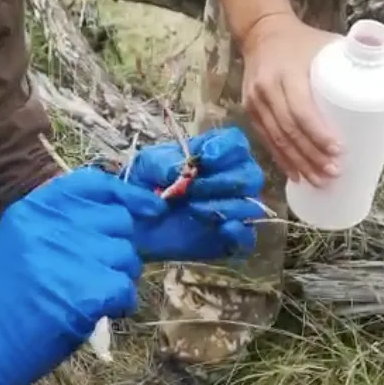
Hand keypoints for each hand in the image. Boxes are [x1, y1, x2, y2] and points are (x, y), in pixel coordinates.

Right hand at [0, 168, 148, 384]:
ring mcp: (66, 257)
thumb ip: (67, 224)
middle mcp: (50, 225)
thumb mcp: (26, 243)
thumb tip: (128, 214)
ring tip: (91, 296)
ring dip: (120, 280)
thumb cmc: (6, 299)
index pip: (95, 184)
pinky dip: (121, 305)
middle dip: (119, 249)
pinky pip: (125, 290)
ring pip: (127, 257)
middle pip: (119, 221)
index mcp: (34, 208)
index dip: (129, 195)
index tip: (151, 209)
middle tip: (98, 274)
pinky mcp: (81, 292)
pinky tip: (97, 313)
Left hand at [125, 126, 266, 260]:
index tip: (203, 160)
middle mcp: (230, 180)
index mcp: (214, 154)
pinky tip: (221, 229)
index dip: (226, 150)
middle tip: (192, 188)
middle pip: (251, 175)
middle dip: (223, 181)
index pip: (236, 144)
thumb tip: (184, 170)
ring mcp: (232, 211)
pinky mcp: (228, 240)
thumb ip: (163, 162)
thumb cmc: (143, 186)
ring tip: (192, 208)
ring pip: (249, 205)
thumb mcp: (146, 165)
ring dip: (223, 206)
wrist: (132, 224)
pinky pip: (247, 238)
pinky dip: (238, 233)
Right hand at [241, 14, 341, 185]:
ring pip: (276, 140)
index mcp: (286, 72)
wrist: (261, 32)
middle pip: (289, 131)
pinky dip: (282, 160)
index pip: (301, 110)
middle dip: (312, 156)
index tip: (338, 150)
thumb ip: (352, 56)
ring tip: (318, 182)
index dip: (318, 134)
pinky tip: (295, 175)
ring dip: (298, 164)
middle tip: (333, 173)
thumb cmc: (302, 41)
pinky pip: (266, 141)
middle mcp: (266, 89)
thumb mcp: (326, 42)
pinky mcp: (249, 112)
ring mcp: (254, 102)